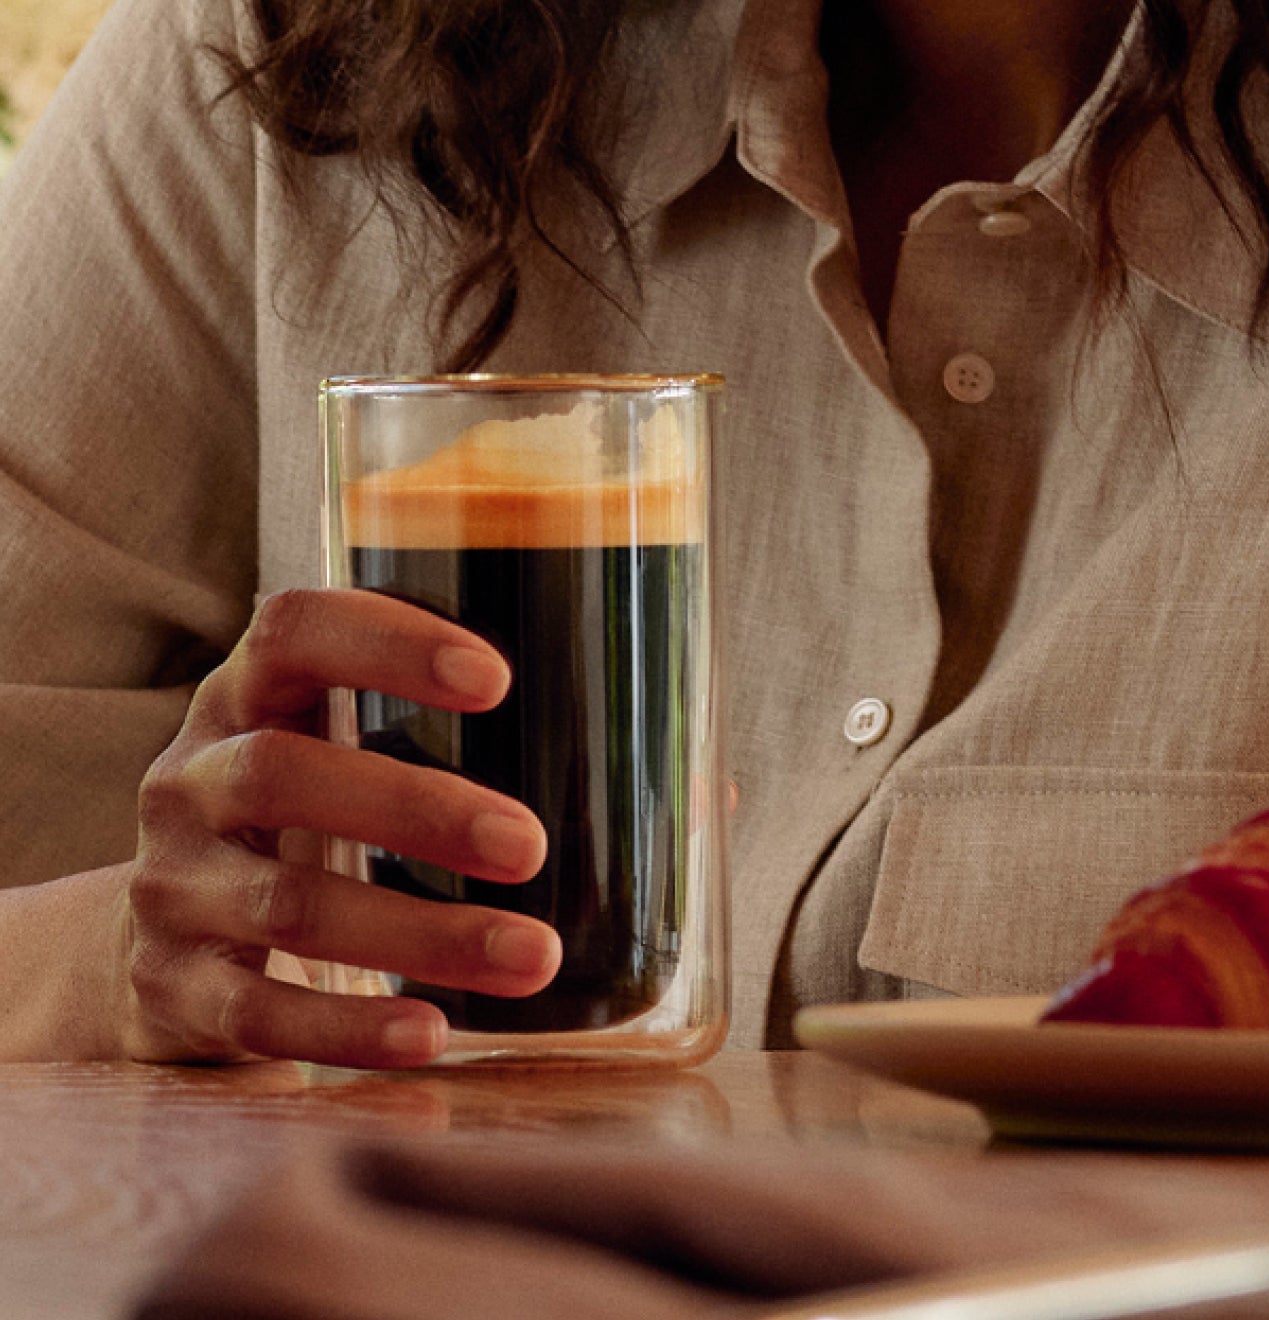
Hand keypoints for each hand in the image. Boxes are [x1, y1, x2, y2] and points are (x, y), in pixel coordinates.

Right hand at [118, 588, 558, 1067]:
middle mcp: (192, 780)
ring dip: (420, 934)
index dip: (384, 642)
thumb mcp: (351, 763)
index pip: (292, 633)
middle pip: (283, 773)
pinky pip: (258, 1013)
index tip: (495, 678)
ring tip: (531, 954)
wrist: (156, 951)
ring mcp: (172, 888)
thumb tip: (689, 794)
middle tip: (529, 846)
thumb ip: (480, 752)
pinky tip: (431, 1033)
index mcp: (249, 700)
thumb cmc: (308, 831)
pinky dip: (349, 1027)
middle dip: (416, 808)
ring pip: (289, 907)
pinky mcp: (173, 989)